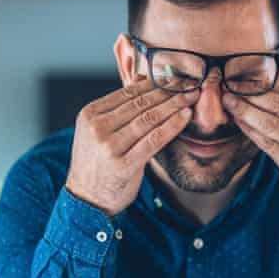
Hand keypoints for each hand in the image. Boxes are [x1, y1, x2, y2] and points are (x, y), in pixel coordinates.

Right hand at [66, 78, 198, 216]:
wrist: (87, 199)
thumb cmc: (98, 164)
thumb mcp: (98, 131)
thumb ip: (118, 108)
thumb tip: (142, 78)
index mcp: (90, 114)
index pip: (127, 92)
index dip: (154, 83)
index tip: (174, 78)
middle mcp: (97, 128)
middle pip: (140, 103)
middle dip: (168, 91)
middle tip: (189, 84)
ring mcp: (110, 146)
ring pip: (149, 118)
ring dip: (173, 105)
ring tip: (191, 97)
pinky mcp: (124, 164)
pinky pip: (154, 139)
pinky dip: (172, 126)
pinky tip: (185, 117)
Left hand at [223, 86, 278, 221]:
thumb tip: (274, 94)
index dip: (265, 86)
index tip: (245, 81)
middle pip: (278, 104)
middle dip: (251, 94)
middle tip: (230, 86)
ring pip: (269, 123)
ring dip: (245, 111)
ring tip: (228, 103)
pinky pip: (267, 144)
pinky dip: (251, 132)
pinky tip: (239, 124)